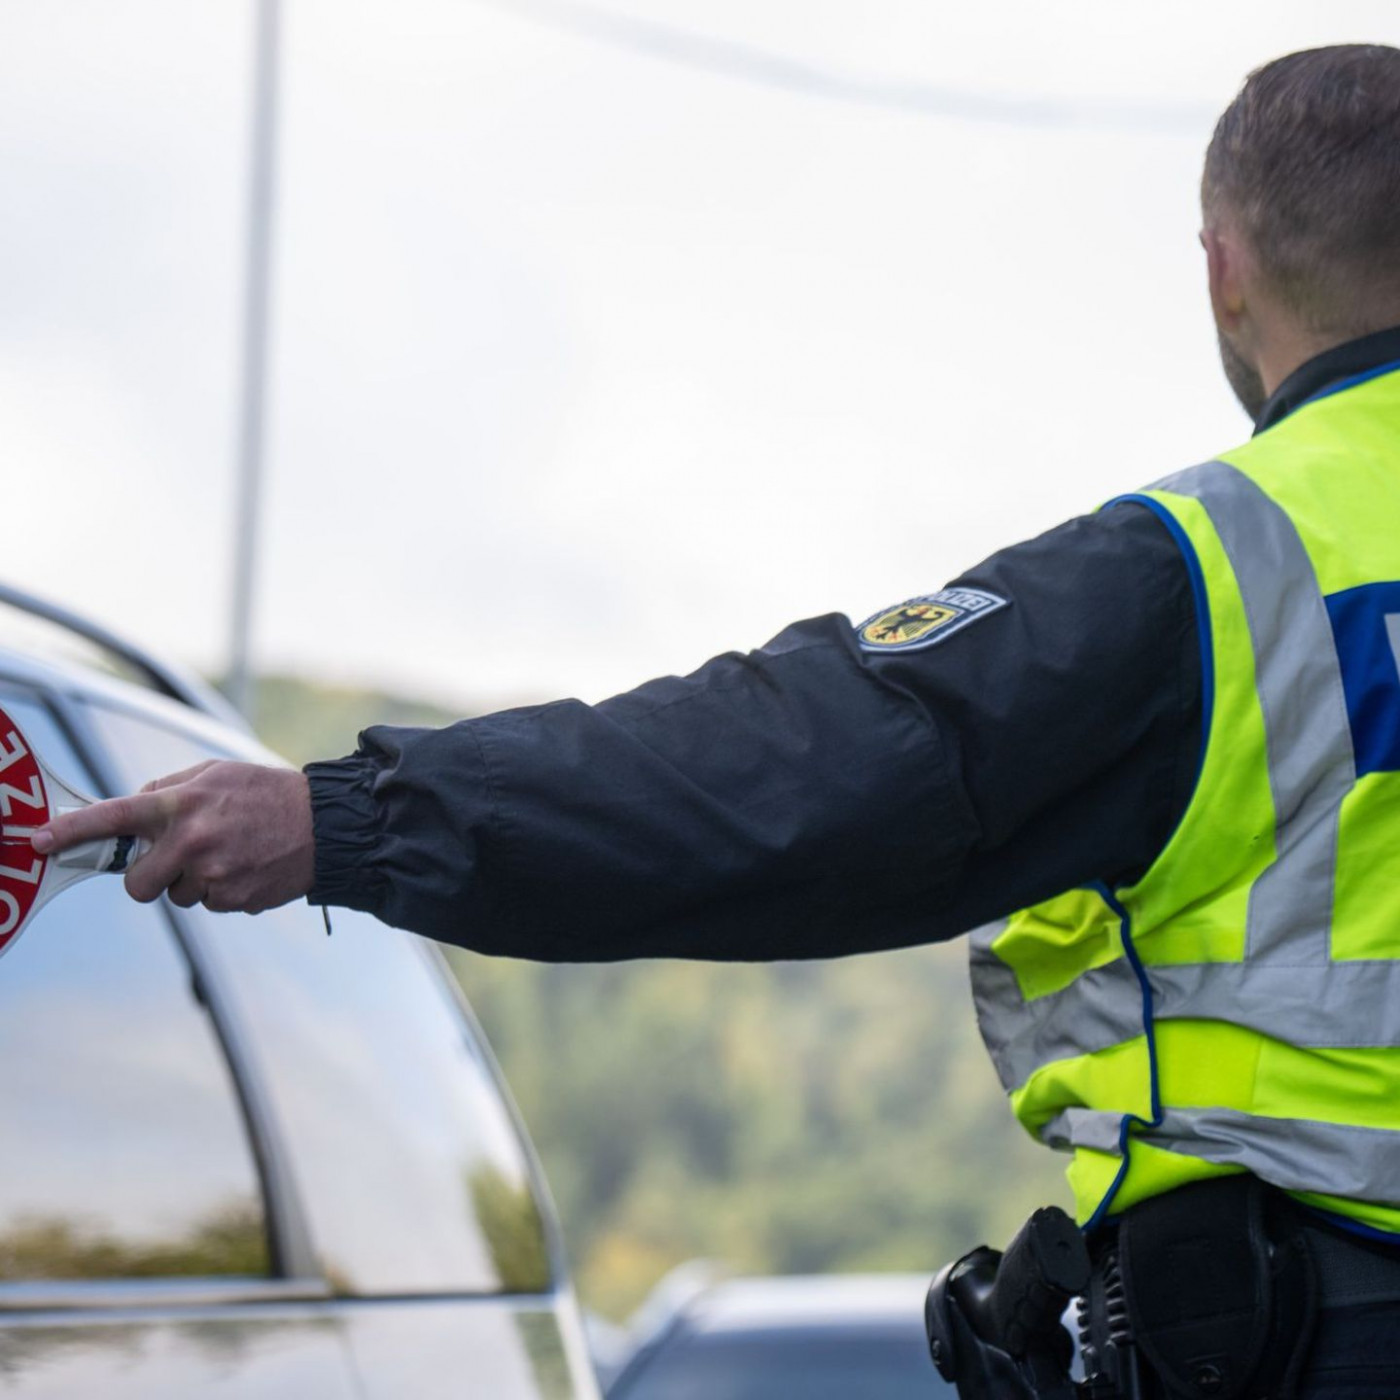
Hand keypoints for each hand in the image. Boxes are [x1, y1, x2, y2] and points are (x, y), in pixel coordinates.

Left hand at [32, 761, 314, 914]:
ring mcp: (213, 875)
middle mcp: (193, 842)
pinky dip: (222, 891)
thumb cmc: (267, 793)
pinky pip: (208, 904)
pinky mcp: (234, 900)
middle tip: (179, 859)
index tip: (38, 842)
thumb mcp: (216, 774)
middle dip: (151, 877)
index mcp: (183, 804)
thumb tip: (130, 811)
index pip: (115, 816)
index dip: (72, 831)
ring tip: (231, 855)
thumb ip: (168, 791)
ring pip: (177, 896)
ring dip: (194, 882)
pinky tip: (248, 868)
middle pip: (138, 884)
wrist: (326, 824)